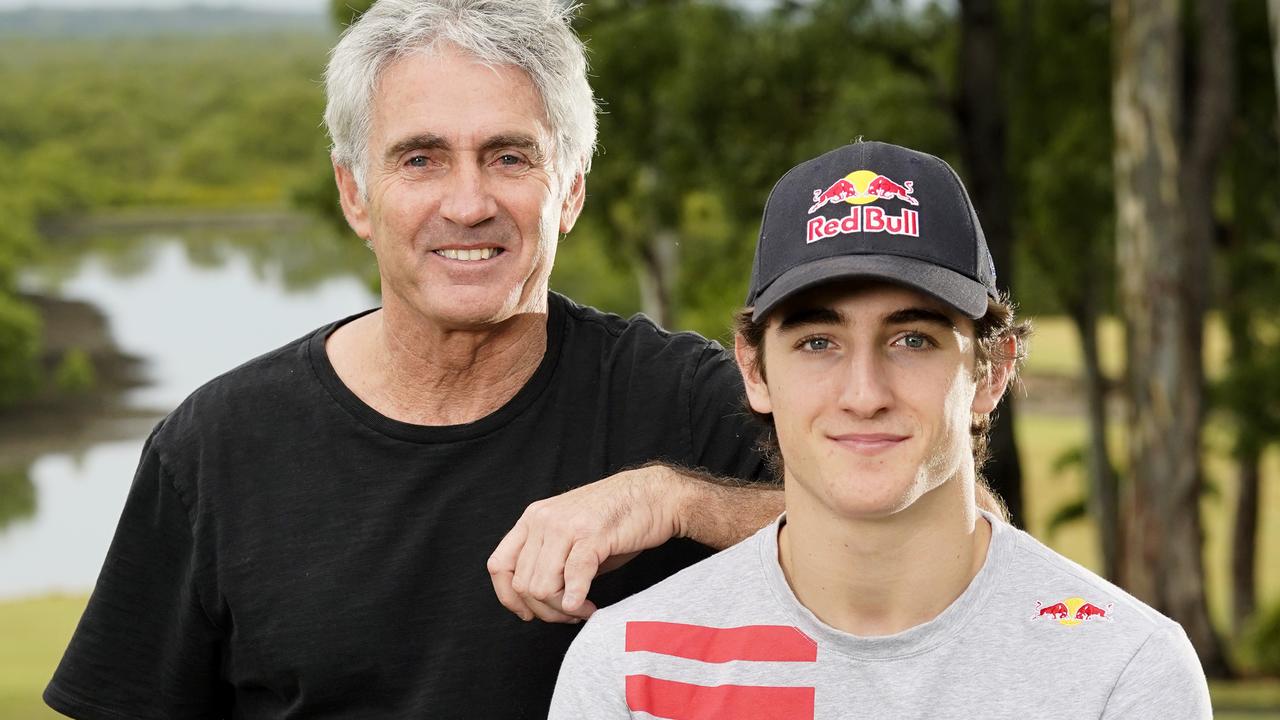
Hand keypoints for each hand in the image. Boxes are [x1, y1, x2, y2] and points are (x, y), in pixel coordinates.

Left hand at [487, 467, 685, 622]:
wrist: (654, 496)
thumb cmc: (616, 520)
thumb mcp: (571, 536)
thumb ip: (550, 561)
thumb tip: (538, 602)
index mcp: (532, 519)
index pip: (499, 565)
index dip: (508, 598)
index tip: (529, 614)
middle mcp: (542, 520)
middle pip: (523, 584)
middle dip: (544, 610)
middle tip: (568, 614)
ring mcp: (566, 526)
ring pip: (543, 586)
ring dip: (562, 608)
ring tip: (582, 609)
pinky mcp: (592, 535)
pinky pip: (573, 577)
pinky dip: (576, 601)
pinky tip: (586, 606)